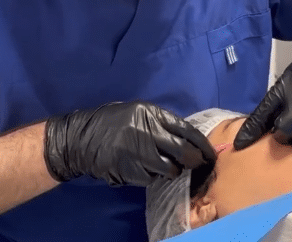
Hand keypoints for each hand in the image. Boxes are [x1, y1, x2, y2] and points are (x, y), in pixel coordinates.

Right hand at [44, 101, 216, 186]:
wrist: (82, 137)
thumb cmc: (111, 121)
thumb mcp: (136, 112)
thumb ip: (159, 122)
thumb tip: (185, 137)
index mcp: (150, 113)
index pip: (185, 129)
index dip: (201, 143)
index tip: (210, 152)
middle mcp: (147, 131)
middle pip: (182, 151)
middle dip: (195, 160)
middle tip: (199, 165)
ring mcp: (138, 152)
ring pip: (170, 169)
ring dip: (174, 171)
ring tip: (169, 167)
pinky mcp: (130, 170)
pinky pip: (152, 178)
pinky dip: (155, 176)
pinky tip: (148, 170)